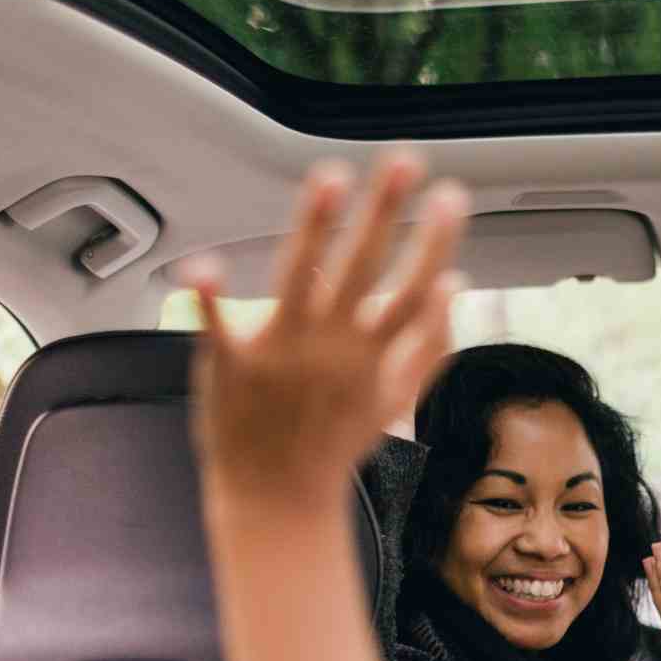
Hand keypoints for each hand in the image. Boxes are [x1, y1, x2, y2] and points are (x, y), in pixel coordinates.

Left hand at [185, 154, 466, 507]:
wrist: (278, 498)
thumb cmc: (336, 444)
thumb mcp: (398, 396)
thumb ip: (431, 341)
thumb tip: (459, 287)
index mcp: (372, 354)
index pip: (415, 286)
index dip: (436, 241)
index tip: (452, 197)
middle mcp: (333, 347)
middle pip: (365, 267)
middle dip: (387, 212)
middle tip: (405, 163)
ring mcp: (283, 353)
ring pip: (303, 278)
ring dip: (317, 228)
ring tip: (331, 177)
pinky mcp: (233, 365)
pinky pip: (218, 327)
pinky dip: (210, 299)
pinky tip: (201, 266)